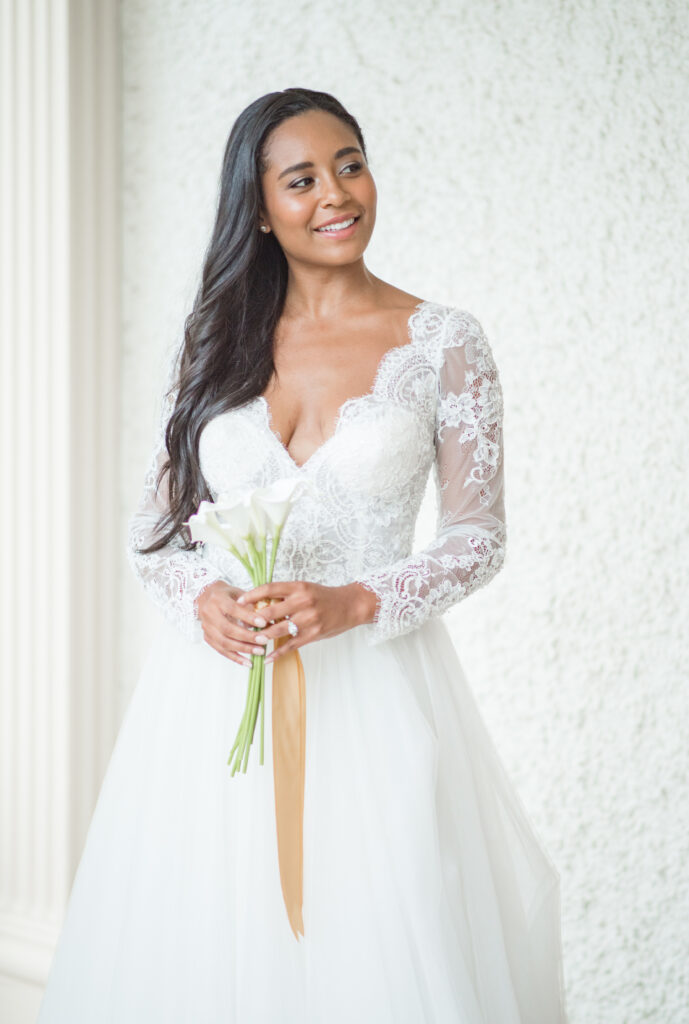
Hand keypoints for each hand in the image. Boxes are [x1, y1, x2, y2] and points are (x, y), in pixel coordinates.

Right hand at [196, 580, 271, 666]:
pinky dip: (235, 658)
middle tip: (264, 640)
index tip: (263, 623)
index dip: (248, 617)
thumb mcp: (239, 593)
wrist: (205, 597)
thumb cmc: (227, 594)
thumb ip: (251, 604)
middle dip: (247, 636)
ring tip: (260, 651)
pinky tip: (248, 662)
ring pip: (224, 642)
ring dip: (243, 649)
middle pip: (228, 629)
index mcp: (218, 599)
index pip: (233, 609)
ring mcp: (207, 627)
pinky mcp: (207, 637)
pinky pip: (221, 650)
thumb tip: (268, 618)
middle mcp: (209, 613)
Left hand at [236, 580, 378, 664]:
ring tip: (251, 642)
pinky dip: (277, 653)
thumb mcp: (305, 589)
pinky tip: (267, 658)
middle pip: (270, 611)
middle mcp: (302, 602)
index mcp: (298, 587)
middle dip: (253, 620)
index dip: (252, 595)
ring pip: (278, 629)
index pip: (269, 588)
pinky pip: (291, 645)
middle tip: (241, 625)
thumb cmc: (324, 596)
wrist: (349, 605)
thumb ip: (285, 595)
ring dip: (262, 637)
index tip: (239, 601)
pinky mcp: (313, 634)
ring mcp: (308, 619)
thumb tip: (260, 602)